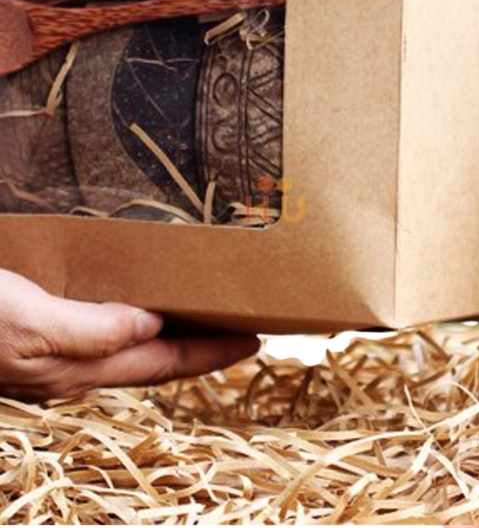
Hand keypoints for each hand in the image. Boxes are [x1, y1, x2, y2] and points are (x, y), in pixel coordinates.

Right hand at [0, 269, 257, 400]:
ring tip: (203, 309)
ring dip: (170, 330)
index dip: (213, 353)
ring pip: (129, 345)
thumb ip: (92, 330)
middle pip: (154, 358)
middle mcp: (72, 367)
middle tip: (244, 321)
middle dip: (202, 343)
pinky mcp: (36, 333)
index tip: (259, 338)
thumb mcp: (31, 323)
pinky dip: (132, 315)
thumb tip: (152, 325)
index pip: (165, 363)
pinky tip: (136, 298)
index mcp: (78, 369)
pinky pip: (101, 327)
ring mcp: (52, 355)